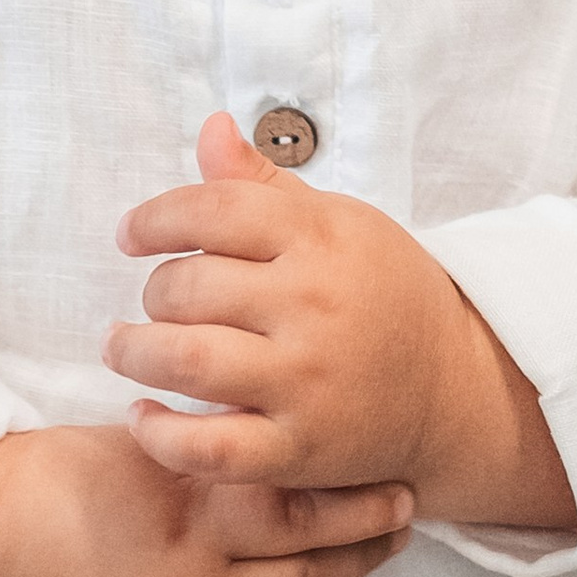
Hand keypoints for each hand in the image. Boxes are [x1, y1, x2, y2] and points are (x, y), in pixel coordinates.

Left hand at [107, 115, 576, 533]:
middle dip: (153, 291)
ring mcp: (308, 382)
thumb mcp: (337, 223)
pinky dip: (162, 433)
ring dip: (135, 352)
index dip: (154, 219)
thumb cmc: (383, 293)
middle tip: (156, 300)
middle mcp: (313, 305)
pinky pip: (211, 448)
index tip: (132, 235)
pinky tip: (144, 413)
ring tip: (123, 347)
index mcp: (321, 238)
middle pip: (189, 287)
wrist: (453, 386)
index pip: (210, 210)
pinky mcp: (302, 449)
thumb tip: (211, 127)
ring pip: (187, 361)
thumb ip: (263, 182)